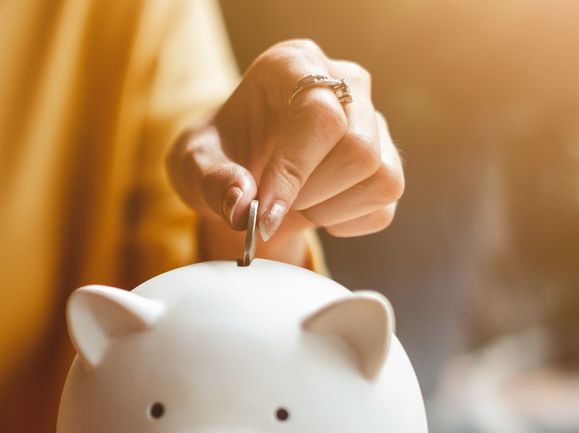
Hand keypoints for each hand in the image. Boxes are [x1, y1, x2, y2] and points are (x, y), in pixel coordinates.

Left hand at [167, 40, 403, 248]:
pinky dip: (345, 223)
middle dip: (310, 192)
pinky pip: (384, 205)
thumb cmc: (218, 156)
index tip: (264, 211)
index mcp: (293, 64)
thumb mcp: (192, 165)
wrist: (240, 173)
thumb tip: (241, 205)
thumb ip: (210, 180)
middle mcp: (344, 82)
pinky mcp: (387, 159)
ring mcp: (373, 120)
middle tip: (271, 202)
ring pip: (382, 176)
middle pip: (359, 148)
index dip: (295, 169)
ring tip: (293, 202)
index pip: (319, 114)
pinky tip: (315, 209)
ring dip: (329, 208)